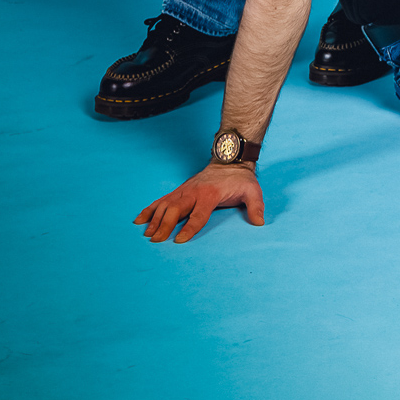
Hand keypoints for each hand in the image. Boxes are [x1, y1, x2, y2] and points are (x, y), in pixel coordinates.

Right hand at [134, 162, 263, 242]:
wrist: (229, 159)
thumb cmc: (239, 179)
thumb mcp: (252, 190)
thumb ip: (256, 205)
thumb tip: (260, 222)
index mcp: (210, 194)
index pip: (198, 214)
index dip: (189, 228)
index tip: (179, 240)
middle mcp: (194, 192)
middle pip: (176, 209)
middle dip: (165, 225)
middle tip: (156, 241)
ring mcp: (185, 190)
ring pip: (166, 205)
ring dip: (155, 219)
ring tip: (146, 234)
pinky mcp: (179, 190)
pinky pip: (162, 200)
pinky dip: (150, 209)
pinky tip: (139, 220)